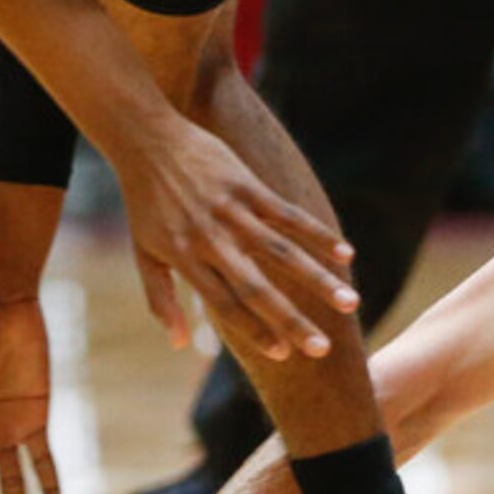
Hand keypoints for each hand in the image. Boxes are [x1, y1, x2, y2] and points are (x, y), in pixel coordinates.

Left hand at [117, 118, 356, 362]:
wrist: (145, 138)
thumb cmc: (144, 202)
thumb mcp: (143, 253)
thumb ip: (161, 299)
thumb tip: (180, 345)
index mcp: (186, 260)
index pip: (225, 305)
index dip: (255, 331)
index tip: (283, 355)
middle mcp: (211, 239)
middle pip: (257, 288)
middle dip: (292, 321)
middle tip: (322, 349)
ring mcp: (232, 211)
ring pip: (282, 253)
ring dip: (318, 280)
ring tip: (350, 303)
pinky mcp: (247, 186)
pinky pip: (289, 214)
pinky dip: (318, 234)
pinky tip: (346, 252)